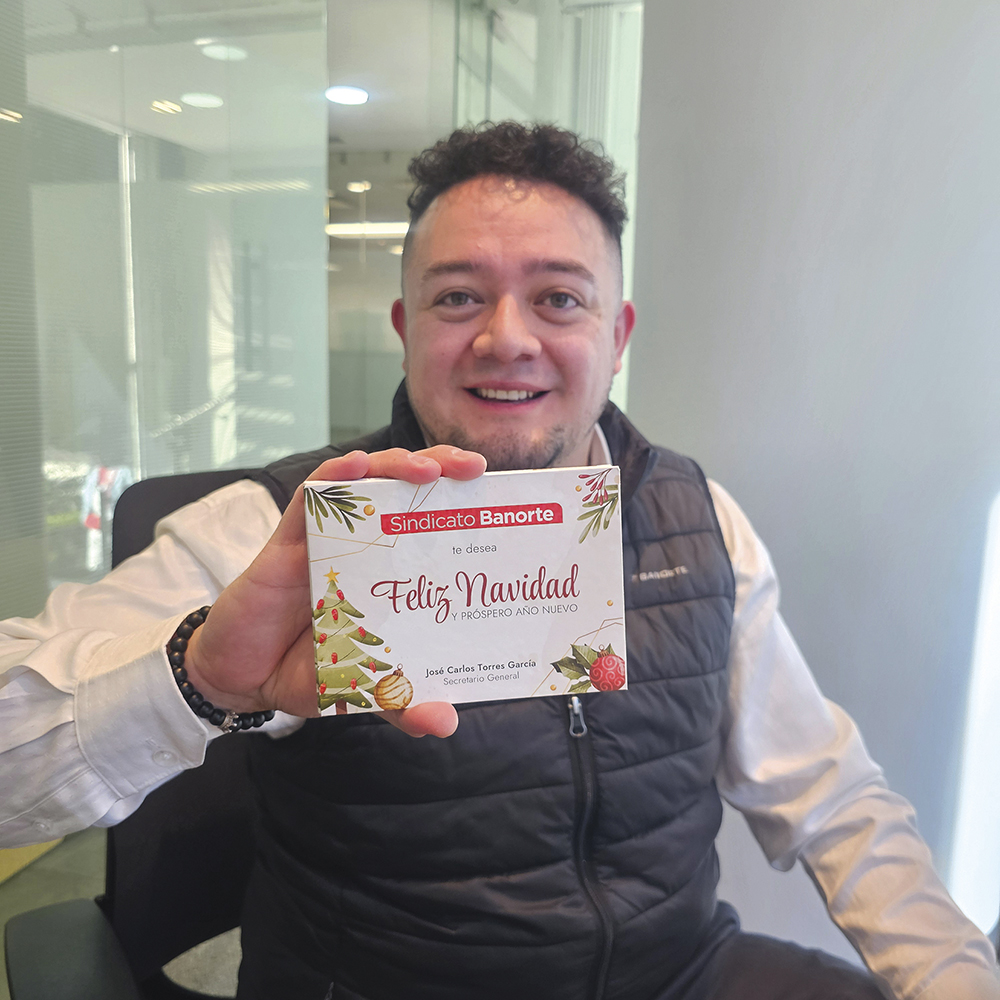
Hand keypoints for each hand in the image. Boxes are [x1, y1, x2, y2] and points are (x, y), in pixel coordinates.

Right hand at [183, 446, 485, 736]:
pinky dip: (334, 477)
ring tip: (428, 466)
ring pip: (364, 483)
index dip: (464, 510)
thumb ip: (400, 700)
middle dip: (442, 469)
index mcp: (390, 576)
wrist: (241, 676)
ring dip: (396, 466)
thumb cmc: (305, 669)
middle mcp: (364, 548)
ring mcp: (327, 539)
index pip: (433, 528)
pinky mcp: (287, 540)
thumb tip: (446, 722)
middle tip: (474, 468)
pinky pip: (310, 497)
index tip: (501, 503)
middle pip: (406, 492)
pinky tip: (354, 467)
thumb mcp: (360, 689)